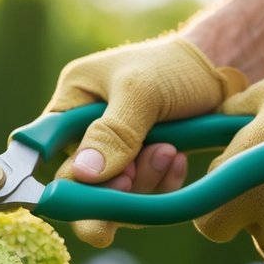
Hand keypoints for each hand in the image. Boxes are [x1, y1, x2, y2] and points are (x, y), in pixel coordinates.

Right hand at [45, 37, 246, 246]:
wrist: (218, 68)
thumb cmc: (174, 66)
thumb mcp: (140, 92)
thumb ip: (112, 133)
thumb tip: (82, 174)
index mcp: (70, 105)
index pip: (46, 155)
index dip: (62, 182)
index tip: (89, 193)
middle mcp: (84, 133)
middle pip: (80, 186)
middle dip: (112, 187)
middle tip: (136, 172)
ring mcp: (112, 154)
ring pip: (113, 196)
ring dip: (144, 182)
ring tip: (169, 150)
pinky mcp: (139, 168)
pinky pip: (140, 197)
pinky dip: (160, 184)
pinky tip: (176, 159)